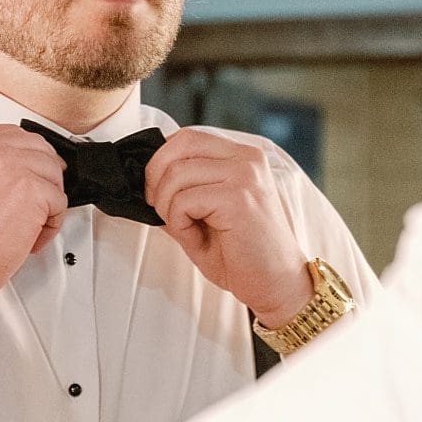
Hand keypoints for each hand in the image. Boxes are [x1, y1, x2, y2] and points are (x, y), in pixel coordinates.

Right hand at [0, 123, 68, 312]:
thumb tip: (14, 167)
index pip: (10, 135)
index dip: (22, 162)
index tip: (21, 181)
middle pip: (37, 148)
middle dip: (40, 177)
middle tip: (33, 204)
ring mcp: (9, 163)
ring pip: (53, 173)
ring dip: (47, 202)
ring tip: (26, 225)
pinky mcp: (31, 188)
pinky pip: (59, 201)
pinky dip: (51, 224)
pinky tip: (29, 238)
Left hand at [144, 128, 313, 325]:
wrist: (277, 284)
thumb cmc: (243, 254)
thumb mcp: (205, 215)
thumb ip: (180, 193)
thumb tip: (145, 183)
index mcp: (242, 156)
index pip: (187, 137)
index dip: (161, 161)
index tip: (158, 191)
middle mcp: (246, 158)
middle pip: (179, 145)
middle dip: (156, 179)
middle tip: (161, 209)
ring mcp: (244, 175)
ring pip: (176, 174)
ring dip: (167, 207)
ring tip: (185, 228)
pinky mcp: (238, 198)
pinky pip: (184, 200)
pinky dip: (178, 223)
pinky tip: (194, 237)